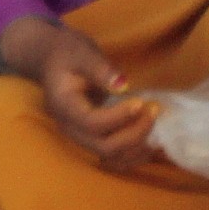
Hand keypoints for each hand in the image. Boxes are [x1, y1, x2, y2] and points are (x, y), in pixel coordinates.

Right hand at [0, 16, 156, 173]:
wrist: (53, 61)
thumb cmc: (68, 53)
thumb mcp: (82, 52)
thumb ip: (101, 69)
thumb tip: (123, 85)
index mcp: (64, 106)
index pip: (91, 123)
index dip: (119, 117)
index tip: (141, 102)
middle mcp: (70, 128)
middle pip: (103, 146)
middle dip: (134, 133)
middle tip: (154, 111)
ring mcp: (80, 136)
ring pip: (111, 157)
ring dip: (137, 146)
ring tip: (155, 124)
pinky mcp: (91, 138)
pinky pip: (113, 156)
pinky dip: (133, 153)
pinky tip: (150, 140)